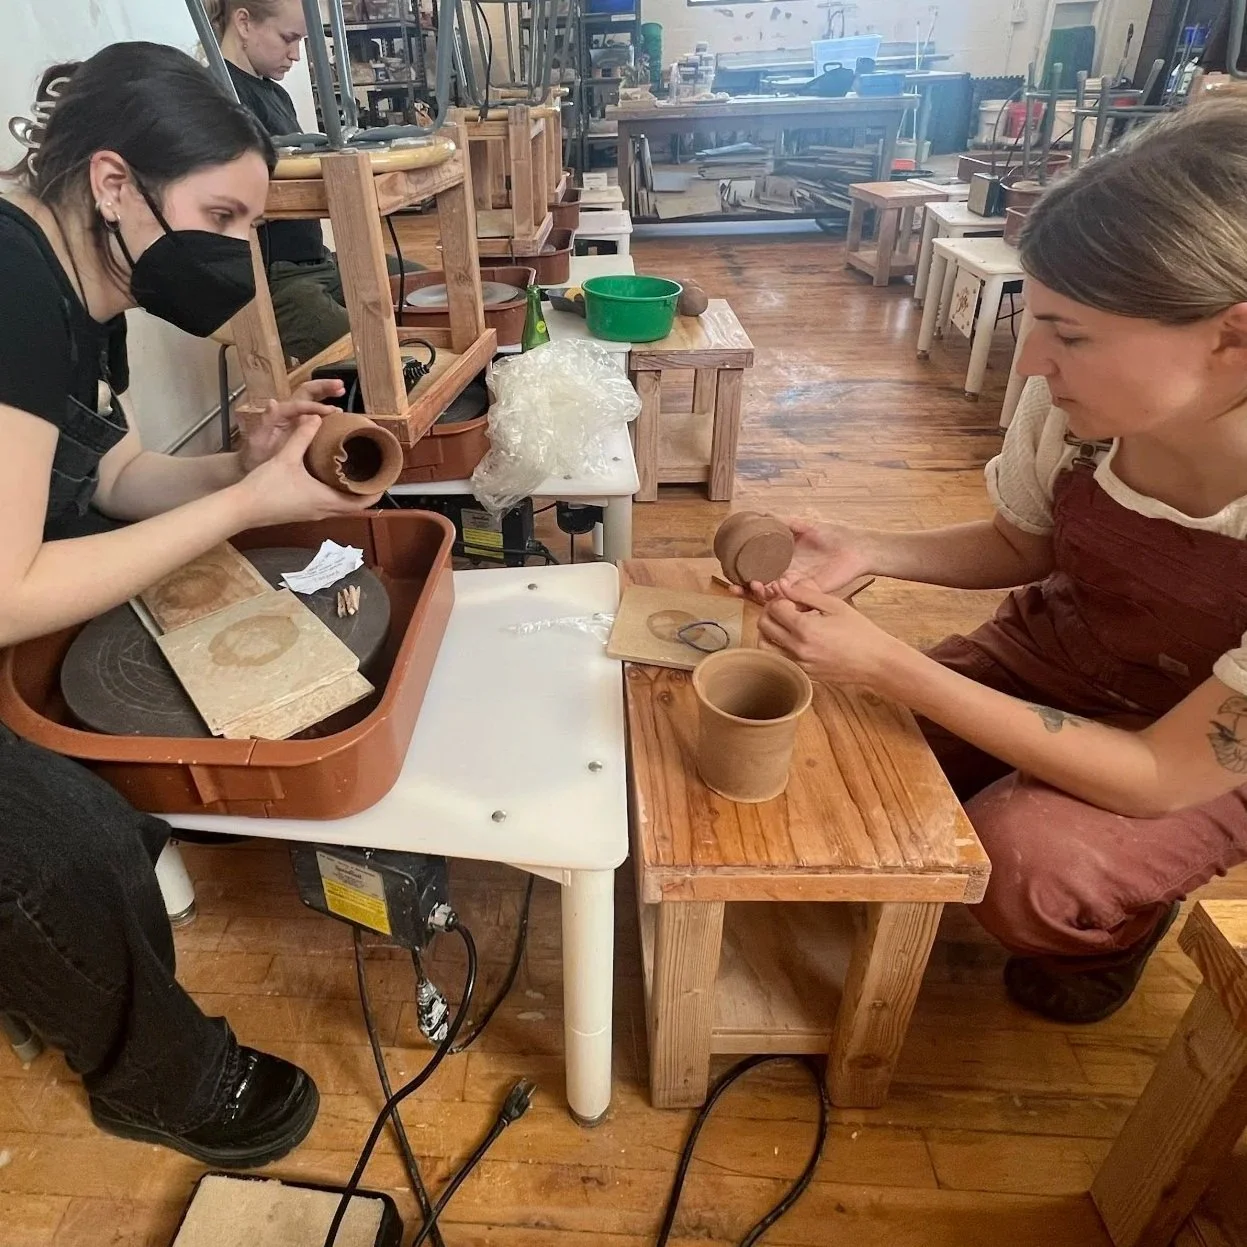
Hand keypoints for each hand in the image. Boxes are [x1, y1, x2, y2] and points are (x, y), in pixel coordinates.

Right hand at [233, 413, 380, 526]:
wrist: (241, 508)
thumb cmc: (265, 487)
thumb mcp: (286, 457)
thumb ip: (303, 436)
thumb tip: (316, 416)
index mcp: (326, 500)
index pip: (362, 503)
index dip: (377, 492)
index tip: (386, 479)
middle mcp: (323, 511)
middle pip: (354, 507)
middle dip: (366, 492)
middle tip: (374, 473)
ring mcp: (312, 514)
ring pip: (341, 507)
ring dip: (351, 494)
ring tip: (356, 474)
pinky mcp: (301, 513)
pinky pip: (327, 506)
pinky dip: (336, 495)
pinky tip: (330, 480)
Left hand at [236, 380, 346, 472]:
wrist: (252, 468)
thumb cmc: (254, 457)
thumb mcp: (258, 440)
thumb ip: (266, 422)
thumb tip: (273, 401)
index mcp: (280, 414)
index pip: (300, 404)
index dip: (316, 406)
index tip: (333, 411)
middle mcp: (289, 413)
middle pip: (307, 392)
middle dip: (323, 386)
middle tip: (341, 385)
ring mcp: (296, 420)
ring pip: (313, 400)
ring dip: (327, 393)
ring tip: (342, 391)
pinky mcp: (303, 430)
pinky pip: (316, 415)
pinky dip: (328, 411)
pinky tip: (340, 414)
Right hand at [735, 518, 874, 602]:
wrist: (856, 547)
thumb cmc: (832, 535)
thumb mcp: (803, 525)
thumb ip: (783, 521)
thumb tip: (762, 513)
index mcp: (782, 562)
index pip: (756, 572)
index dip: (741, 576)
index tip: (729, 576)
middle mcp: (786, 576)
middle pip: (759, 588)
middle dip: (744, 590)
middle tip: (734, 587)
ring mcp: (797, 586)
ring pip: (772, 596)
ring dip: (760, 593)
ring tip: (756, 585)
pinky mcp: (809, 593)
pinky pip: (791, 598)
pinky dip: (780, 595)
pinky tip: (776, 587)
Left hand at [758, 581, 907, 688]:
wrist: (875, 662)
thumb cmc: (860, 631)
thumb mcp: (835, 605)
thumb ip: (806, 593)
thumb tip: (782, 584)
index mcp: (805, 628)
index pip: (773, 608)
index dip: (779, 599)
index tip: (791, 599)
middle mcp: (797, 648)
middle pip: (763, 626)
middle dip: (770, 612)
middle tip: (785, 608)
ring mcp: (798, 664)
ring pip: (764, 646)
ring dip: (768, 631)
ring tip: (785, 624)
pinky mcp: (802, 673)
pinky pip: (778, 659)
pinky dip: (778, 647)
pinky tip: (794, 639)